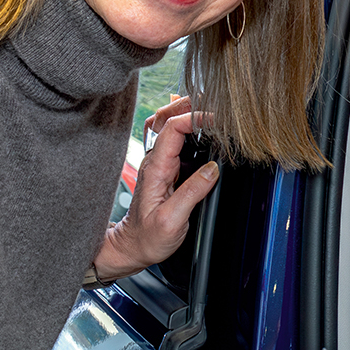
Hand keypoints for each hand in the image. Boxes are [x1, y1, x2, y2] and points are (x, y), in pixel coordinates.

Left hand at [93, 95, 217, 277]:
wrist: (132, 247)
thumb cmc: (148, 238)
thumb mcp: (172, 220)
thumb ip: (192, 193)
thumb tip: (213, 170)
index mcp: (156, 169)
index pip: (173, 128)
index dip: (195, 117)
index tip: (217, 119)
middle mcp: (156, 161)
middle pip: (169, 118)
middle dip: (191, 105)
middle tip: (216, 102)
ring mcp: (161, 164)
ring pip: (171, 126)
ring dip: (189, 112)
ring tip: (211, 109)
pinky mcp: (167, 170)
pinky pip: (177, 141)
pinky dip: (190, 128)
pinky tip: (204, 129)